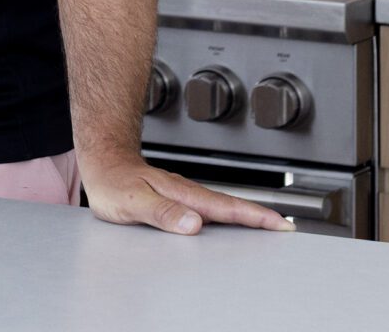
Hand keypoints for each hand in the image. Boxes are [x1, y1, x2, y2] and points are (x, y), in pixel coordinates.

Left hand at [80, 158, 290, 234]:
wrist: (102, 161)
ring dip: (247, 215)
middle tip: (286, 227)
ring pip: (223, 206)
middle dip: (261, 216)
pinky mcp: (177, 198)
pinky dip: (227, 215)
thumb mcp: (134, 202)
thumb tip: (194, 224)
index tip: (278, 224)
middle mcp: (187, 193)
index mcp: (183, 194)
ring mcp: (184, 194)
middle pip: (232, 205)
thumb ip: (164, 213)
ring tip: (268, 226)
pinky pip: (209, 208)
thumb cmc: (113, 182)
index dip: (254, 216)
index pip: (226, 207)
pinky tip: (229, 222)